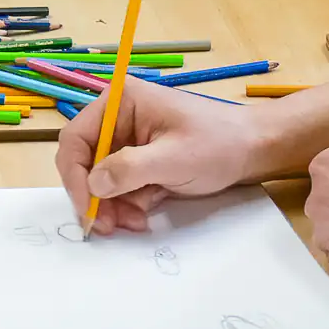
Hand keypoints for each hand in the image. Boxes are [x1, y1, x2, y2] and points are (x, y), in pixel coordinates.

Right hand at [55, 77, 266, 234]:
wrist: (254, 151)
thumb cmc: (219, 143)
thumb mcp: (174, 158)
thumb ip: (129, 170)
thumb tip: (93, 185)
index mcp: (120, 102)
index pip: (75, 139)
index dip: (74, 175)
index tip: (87, 207)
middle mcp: (117, 119)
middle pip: (84, 164)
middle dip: (95, 197)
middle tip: (107, 226)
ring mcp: (126, 142)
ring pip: (99, 182)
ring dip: (111, 207)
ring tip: (134, 222)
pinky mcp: (137, 162)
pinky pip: (117, 189)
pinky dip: (125, 207)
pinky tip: (142, 216)